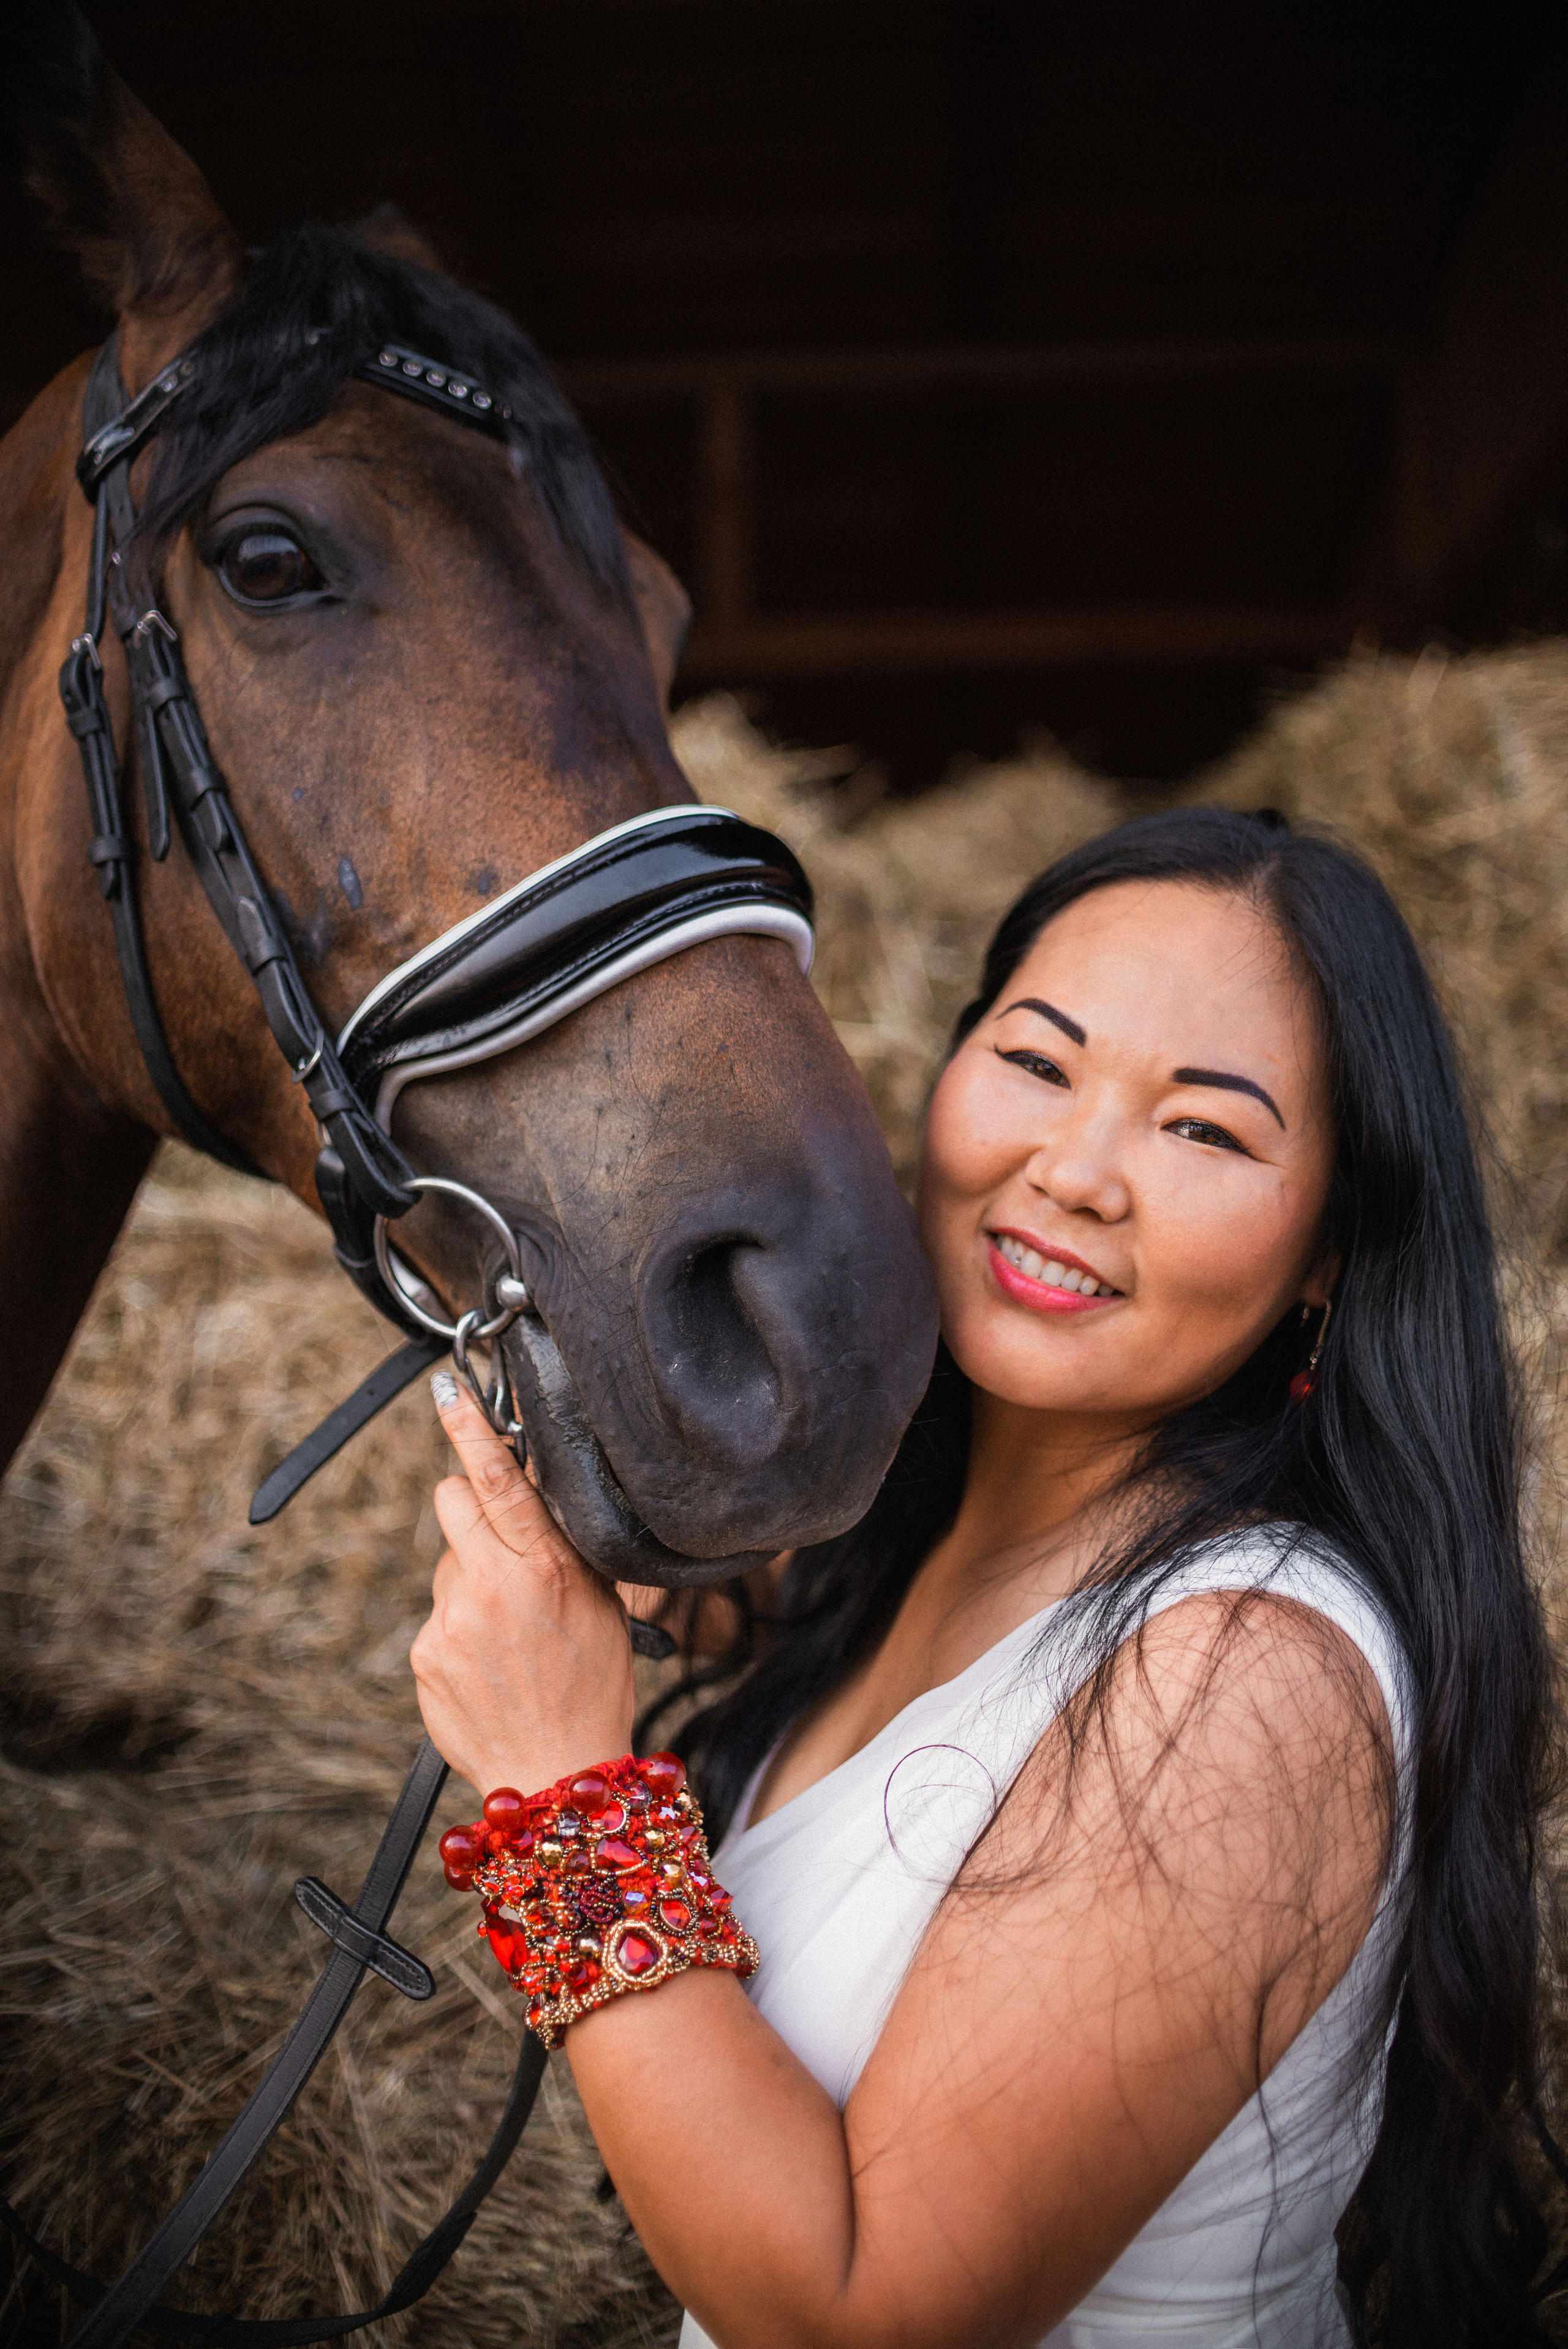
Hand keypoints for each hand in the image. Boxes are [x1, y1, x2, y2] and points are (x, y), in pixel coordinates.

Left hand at [409, 1374, 637, 1796]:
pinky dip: (459, 1628)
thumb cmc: (590, 1688)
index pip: (499, 1482)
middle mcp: (492, 1588)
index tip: (449, 1394)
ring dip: (470, 1578)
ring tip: (507, 1631)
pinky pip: (437, 1615)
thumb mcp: (601, 1606)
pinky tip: (489, 1662)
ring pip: (447, 1561)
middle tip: (496, 1540)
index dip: (471, 1431)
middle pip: (452, 1501)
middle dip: (467, 1502)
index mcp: (546, 1570)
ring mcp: (451, 1621)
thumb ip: (563, 1547)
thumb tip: (534, 1495)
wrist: (554, 1774)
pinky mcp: (425, 1653)